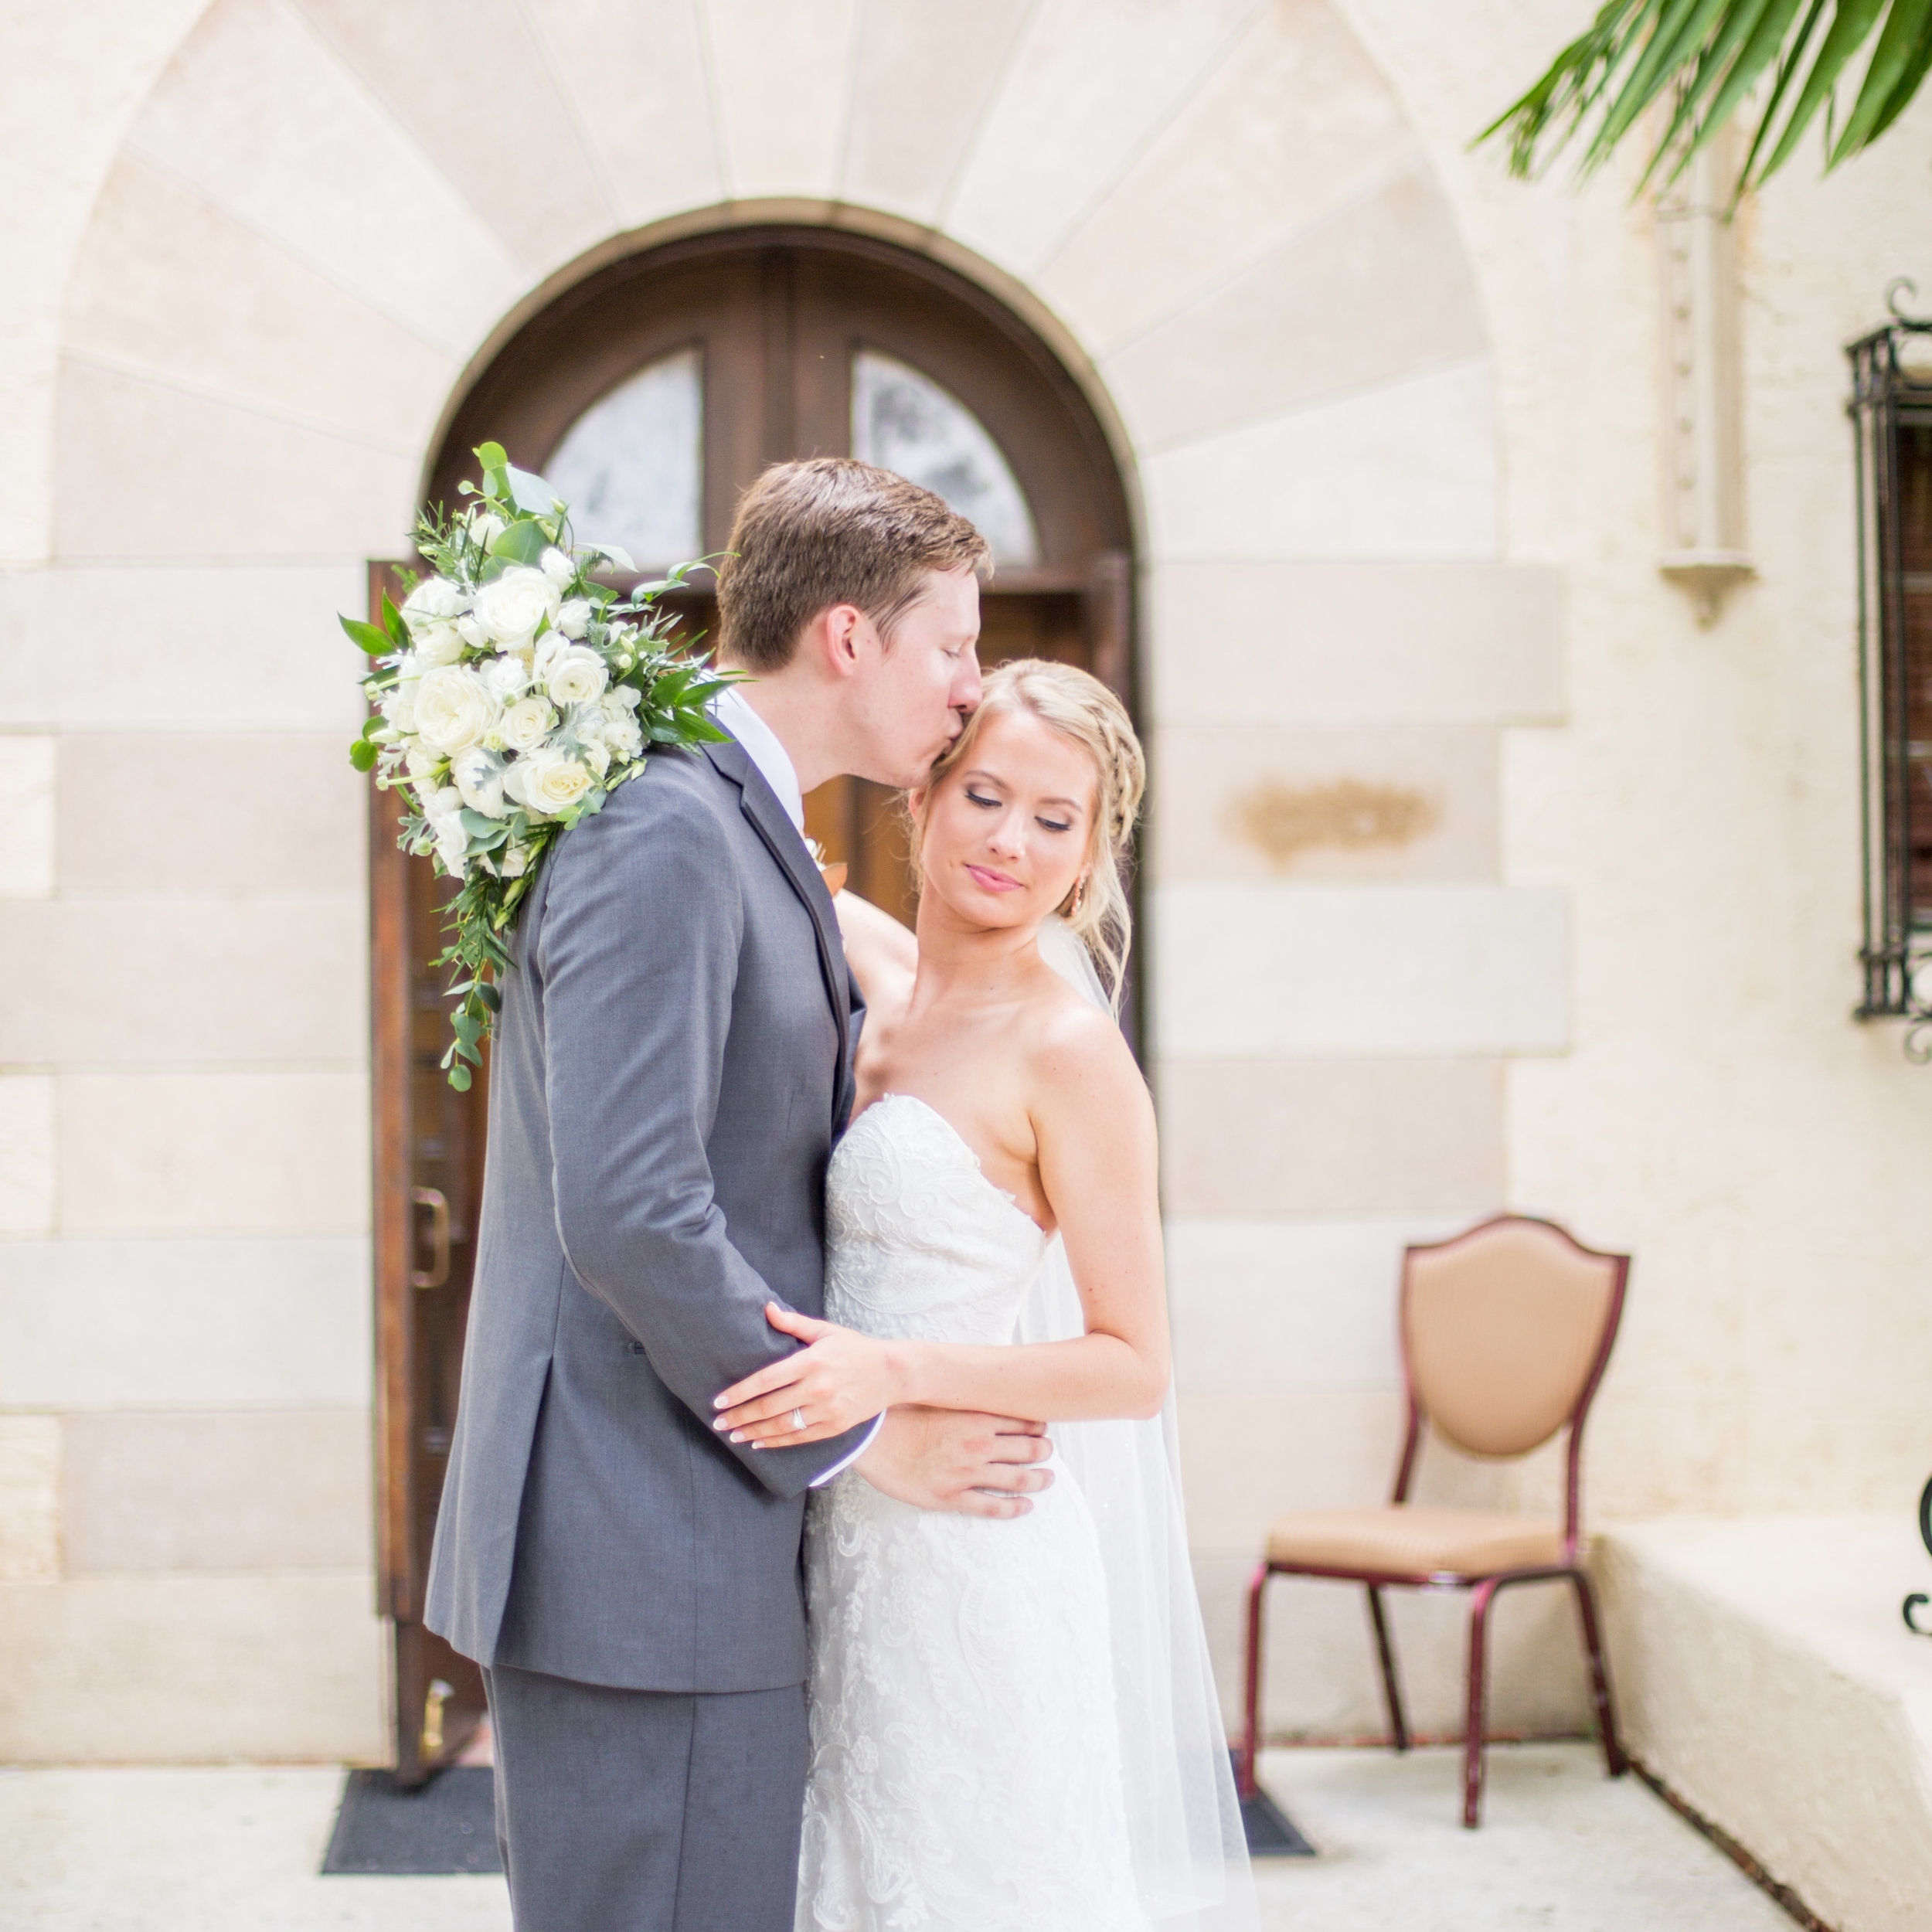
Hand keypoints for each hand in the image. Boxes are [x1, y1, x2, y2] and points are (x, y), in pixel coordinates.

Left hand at [712, 1304, 902, 1448]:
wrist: (892, 1373)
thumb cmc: (855, 1349)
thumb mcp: (826, 1331)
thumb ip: (794, 1323)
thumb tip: (766, 1308)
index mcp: (812, 1361)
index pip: (766, 1380)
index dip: (740, 1392)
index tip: (719, 1400)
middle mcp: (818, 1388)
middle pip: (769, 1406)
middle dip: (740, 1416)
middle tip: (718, 1422)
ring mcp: (827, 1410)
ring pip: (782, 1426)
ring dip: (754, 1432)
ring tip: (733, 1435)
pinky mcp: (835, 1427)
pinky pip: (800, 1438)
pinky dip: (777, 1443)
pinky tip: (759, 1443)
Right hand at [855, 1406, 1054, 1519]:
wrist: (871, 1438)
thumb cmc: (899, 1413)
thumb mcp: (937, 1395)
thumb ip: (962, 1393)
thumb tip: (977, 1381)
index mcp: (976, 1418)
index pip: (1023, 1420)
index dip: (1038, 1425)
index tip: (1042, 1427)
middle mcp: (978, 1445)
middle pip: (1028, 1449)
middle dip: (1043, 1451)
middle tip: (1048, 1452)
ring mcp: (967, 1473)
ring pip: (1017, 1479)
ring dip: (1038, 1480)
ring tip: (1047, 1480)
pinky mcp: (951, 1496)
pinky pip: (991, 1506)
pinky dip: (1013, 1508)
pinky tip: (1025, 1507)